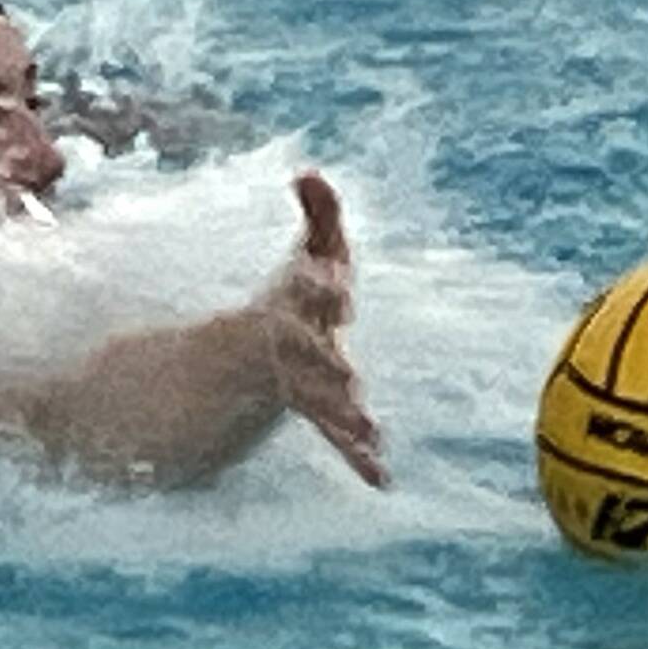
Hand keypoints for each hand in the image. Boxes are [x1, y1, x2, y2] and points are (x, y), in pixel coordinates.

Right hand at [263, 171, 387, 487]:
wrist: (265, 353)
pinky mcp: (321, 412)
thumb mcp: (310, 251)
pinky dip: (357, 457)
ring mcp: (307, 383)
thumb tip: (308, 170)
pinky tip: (382, 478)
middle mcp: (299, 345)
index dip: (320, 287)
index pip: (307, 291)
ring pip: (322, 401)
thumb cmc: (300, 295)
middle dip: (328, 363)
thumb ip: (318, 212)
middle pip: (312, 353)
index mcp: (297, 302)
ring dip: (344, 418)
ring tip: (369, 434)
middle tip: (349, 376)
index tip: (338, 285)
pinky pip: (336, 437)